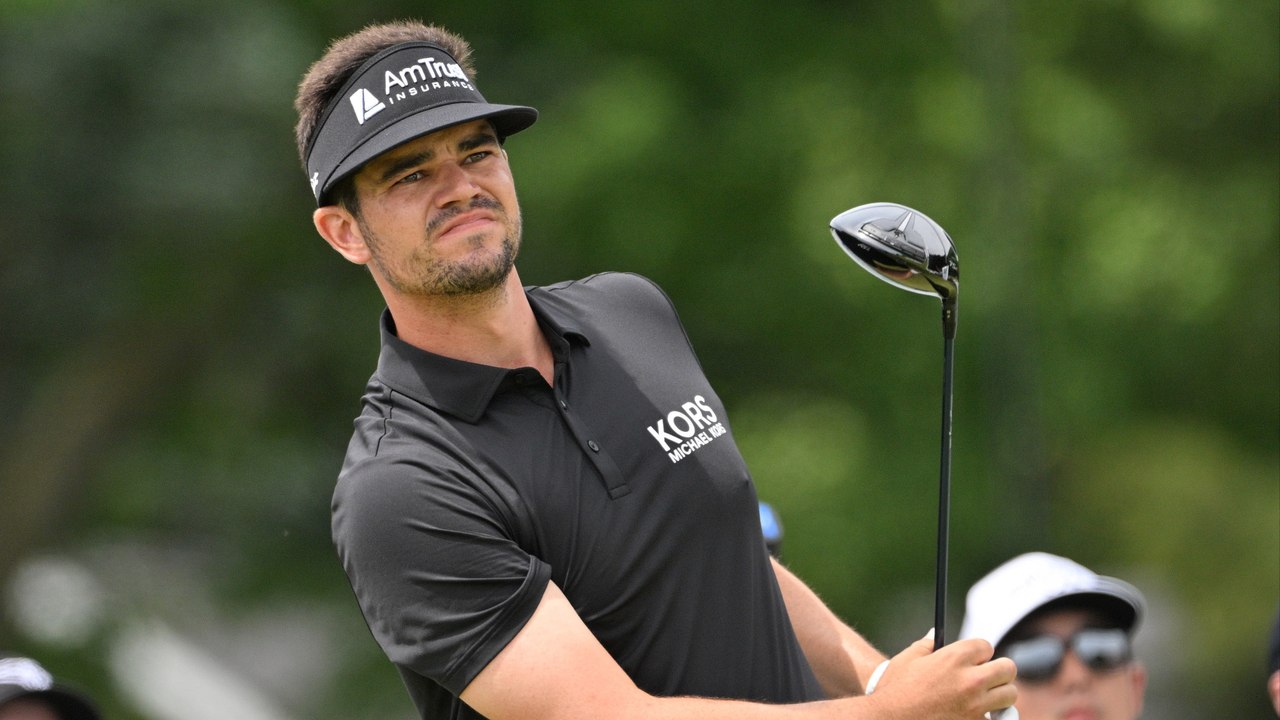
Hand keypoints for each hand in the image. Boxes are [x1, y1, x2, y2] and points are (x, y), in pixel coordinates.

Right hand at [870, 631, 1016, 718]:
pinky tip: (978, 715)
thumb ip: (925, 646)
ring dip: (1000, 695)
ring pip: (1009, 695)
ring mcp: (976, 706)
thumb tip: (935, 635)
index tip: (975, 660)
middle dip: (998, 671)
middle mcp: (970, 680)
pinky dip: (990, 718)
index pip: (986, 646)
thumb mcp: (906, 661)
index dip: (979, 653)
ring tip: (988, 698)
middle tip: (989, 676)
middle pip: (1007, 668)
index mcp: (954, 658)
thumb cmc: (895, 691)